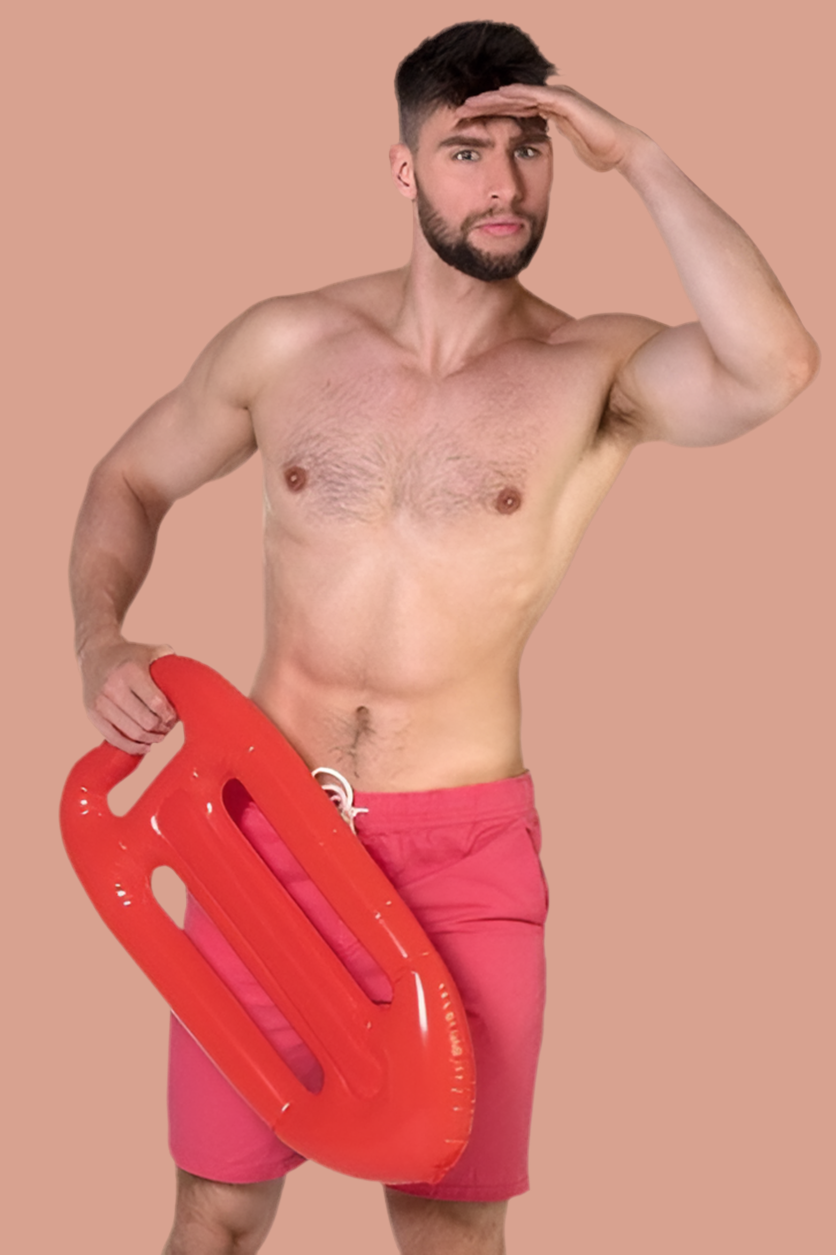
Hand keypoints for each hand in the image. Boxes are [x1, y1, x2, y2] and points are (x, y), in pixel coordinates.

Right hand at [79, 637, 177, 753]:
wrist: (95, 654)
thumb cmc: (130, 655)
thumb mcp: (151, 651)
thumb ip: (173, 662)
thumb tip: (194, 681)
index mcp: (130, 670)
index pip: (157, 703)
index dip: (170, 716)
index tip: (175, 717)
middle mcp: (112, 686)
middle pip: (145, 722)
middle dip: (162, 729)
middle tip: (169, 728)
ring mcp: (100, 702)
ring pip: (132, 734)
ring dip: (150, 739)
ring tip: (159, 736)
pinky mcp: (92, 714)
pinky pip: (114, 739)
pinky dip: (133, 747)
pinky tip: (145, 745)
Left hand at [456, 83, 647, 172]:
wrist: (622, 150)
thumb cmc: (600, 153)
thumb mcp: (567, 152)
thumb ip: (553, 150)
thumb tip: (541, 160)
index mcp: (550, 113)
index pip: (514, 112)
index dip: (491, 116)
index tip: (469, 124)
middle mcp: (552, 101)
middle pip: (511, 100)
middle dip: (485, 105)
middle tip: (459, 110)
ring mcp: (559, 98)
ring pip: (519, 95)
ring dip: (494, 98)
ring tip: (471, 103)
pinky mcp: (566, 101)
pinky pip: (537, 95)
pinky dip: (517, 94)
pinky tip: (499, 95)